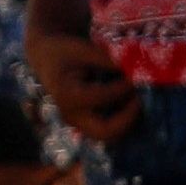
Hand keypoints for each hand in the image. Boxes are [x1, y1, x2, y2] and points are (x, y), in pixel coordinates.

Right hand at [22, 23, 137, 143]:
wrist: (46, 58)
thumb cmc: (64, 51)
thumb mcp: (83, 49)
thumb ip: (107, 59)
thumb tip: (135, 68)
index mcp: (67, 95)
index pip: (101, 98)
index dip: (123, 88)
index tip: (136, 76)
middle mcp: (71, 114)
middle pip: (105, 131)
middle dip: (128, 118)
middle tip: (139, 99)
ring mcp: (78, 122)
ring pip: (109, 135)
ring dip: (127, 122)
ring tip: (136, 100)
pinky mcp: (85, 123)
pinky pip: (108, 129)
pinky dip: (123, 120)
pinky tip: (130, 102)